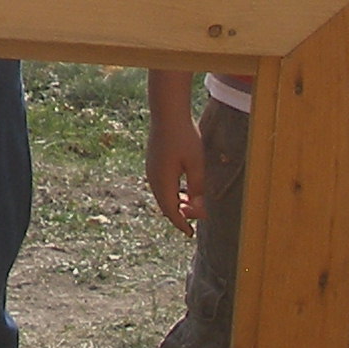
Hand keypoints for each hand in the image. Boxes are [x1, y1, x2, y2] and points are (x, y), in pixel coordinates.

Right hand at [146, 108, 205, 233]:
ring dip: (177, 204)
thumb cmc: (184, 137)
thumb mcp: (196, 164)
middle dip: (180, 215)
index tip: (190, 234)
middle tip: (197, 219)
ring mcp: (151, 170)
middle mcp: (153, 178)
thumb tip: (197, 209)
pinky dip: (173, 194)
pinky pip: (162, 186)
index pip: (171, 211)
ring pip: (163, 195)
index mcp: (163, 181)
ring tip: (192, 207)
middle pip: (166, 205)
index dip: (181, 224)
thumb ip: (197, 188)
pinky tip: (184, 191)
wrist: (167, 113)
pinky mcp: (153, 164)